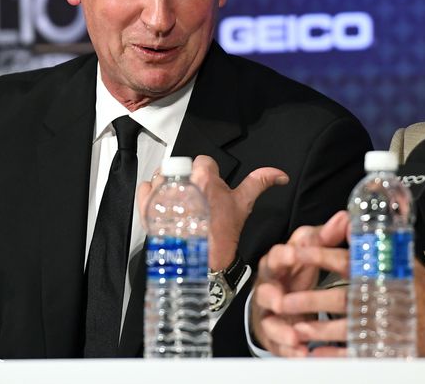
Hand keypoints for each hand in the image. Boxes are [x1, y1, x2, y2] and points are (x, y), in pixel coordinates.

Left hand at [137, 155, 288, 270]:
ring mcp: (163, 195)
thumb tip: (281, 175)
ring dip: (168, 185)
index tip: (209, 187)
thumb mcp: (244, 205)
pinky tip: (162, 204)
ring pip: (161, 176)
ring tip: (178, 202)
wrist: (204, 263)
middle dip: (187, 179)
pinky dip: (150, 193)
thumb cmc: (224, 234)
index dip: (207, 173)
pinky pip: (144, 189)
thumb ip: (260, 182)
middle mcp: (183, 183)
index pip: (203, 161)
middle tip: (194, 197)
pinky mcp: (148, 208)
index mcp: (205, 178)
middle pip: (180, 167)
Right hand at [251, 210, 348, 356]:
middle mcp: (269, 286)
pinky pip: (278, 343)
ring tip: (295, 337)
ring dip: (282, 328)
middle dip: (272, 294)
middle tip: (280, 300)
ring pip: (269, 320)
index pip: (277, 254)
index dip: (285, 255)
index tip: (292, 254)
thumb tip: (346, 217)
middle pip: (265, 288)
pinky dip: (289, 350)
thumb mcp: (310, 251)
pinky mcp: (273, 333)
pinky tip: (302, 352)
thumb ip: (327, 236)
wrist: (282, 298)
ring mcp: (268, 312)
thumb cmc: (297, 269)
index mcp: (278, 262)